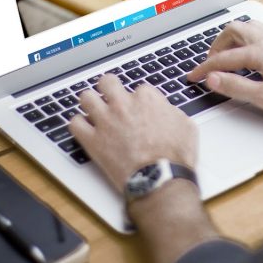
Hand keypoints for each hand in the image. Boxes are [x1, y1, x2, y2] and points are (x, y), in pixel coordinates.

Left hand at [69, 75, 196, 191]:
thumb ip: (172, 112)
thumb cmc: (175, 157)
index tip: (140, 109)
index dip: (139, 100)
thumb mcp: (186, 127)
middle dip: (109, 88)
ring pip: (86, 98)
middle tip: (111, 96)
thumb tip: (166, 111)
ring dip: (90, 102)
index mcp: (147, 99)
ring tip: (94, 109)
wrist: (160, 179)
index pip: (139, 88)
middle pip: (107, 82)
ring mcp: (106, 121)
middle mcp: (123, 105)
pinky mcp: (93, 141)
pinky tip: (85, 129)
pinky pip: (75, 124)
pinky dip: (78, 125)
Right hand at [186, 20, 262, 120]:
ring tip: (226, 56)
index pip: (223, 58)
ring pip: (248, 27)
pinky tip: (249, 54)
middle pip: (233, 30)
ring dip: (232, 39)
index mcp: (260, 52)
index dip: (205, 68)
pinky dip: (246, 39)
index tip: (194, 77)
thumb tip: (213, 79)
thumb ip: (236, 87)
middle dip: (216, 45)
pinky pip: (260, 32)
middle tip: (210, 63)